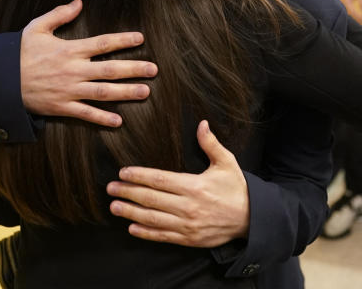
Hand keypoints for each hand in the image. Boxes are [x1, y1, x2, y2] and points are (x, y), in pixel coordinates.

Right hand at [20, 0, 156, 126]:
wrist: (0, 81)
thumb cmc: (19, 53)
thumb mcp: (36, 27)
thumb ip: (59, 14)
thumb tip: (78, 2)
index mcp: (69, 50)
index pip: (102, 43)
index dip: (122, 41)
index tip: (141, 39)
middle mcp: (73, 70)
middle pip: (110, 70)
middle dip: (134, 69)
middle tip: (154, 70)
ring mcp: (68, 90)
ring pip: (103, 92)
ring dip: (126, 93)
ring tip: (146, 92)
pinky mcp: (61, 107)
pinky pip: (85, 114)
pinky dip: (102, 118)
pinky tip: (119, 121)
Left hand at [106, 120, 249, 247]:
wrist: (251, 218)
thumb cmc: (236, 188)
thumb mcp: (227, 163)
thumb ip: (211, 144)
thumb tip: (202, 123)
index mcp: (194, 186)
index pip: (160, 180)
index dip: (139, 176)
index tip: (123, 172)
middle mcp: (188, 206)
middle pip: (151, 199)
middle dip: (128, 192)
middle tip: (110, 188)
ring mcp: (187, 225)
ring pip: (152, 219)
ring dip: (130, 213)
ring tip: (114, 206)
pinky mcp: (188, 238)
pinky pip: (162, 236)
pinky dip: (145, 233)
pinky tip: (132, 228)